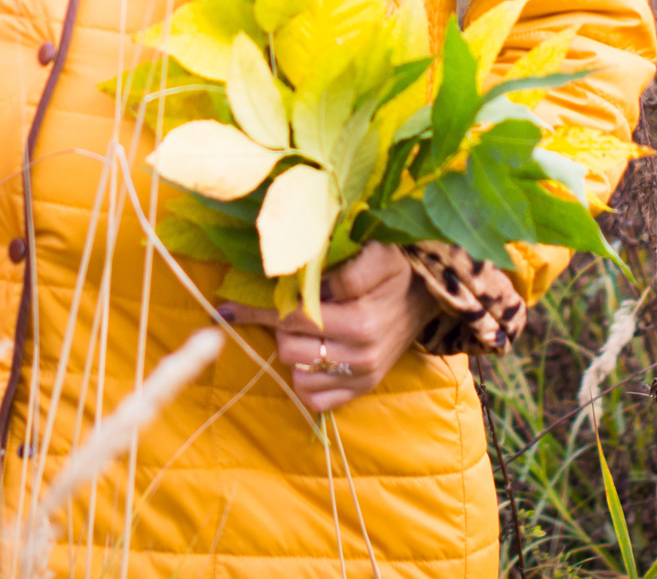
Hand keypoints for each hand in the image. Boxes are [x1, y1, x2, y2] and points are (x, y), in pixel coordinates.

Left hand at [217, 242, 439, 413]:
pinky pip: (314, 400)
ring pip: (297, 375)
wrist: (426, 297)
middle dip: (282, 326)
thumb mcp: (375, 255)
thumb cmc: (395, 270)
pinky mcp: (363, 389)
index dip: (260, 308)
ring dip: (292, 352)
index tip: (230, 306)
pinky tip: (312, 357)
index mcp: (361, 321)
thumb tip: (298, 284)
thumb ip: (339, 269)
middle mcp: (362, 355)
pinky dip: (305, 380)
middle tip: (290, 309)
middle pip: (289, 349)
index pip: (293, 318)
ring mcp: (362, 377)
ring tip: (304, 331)